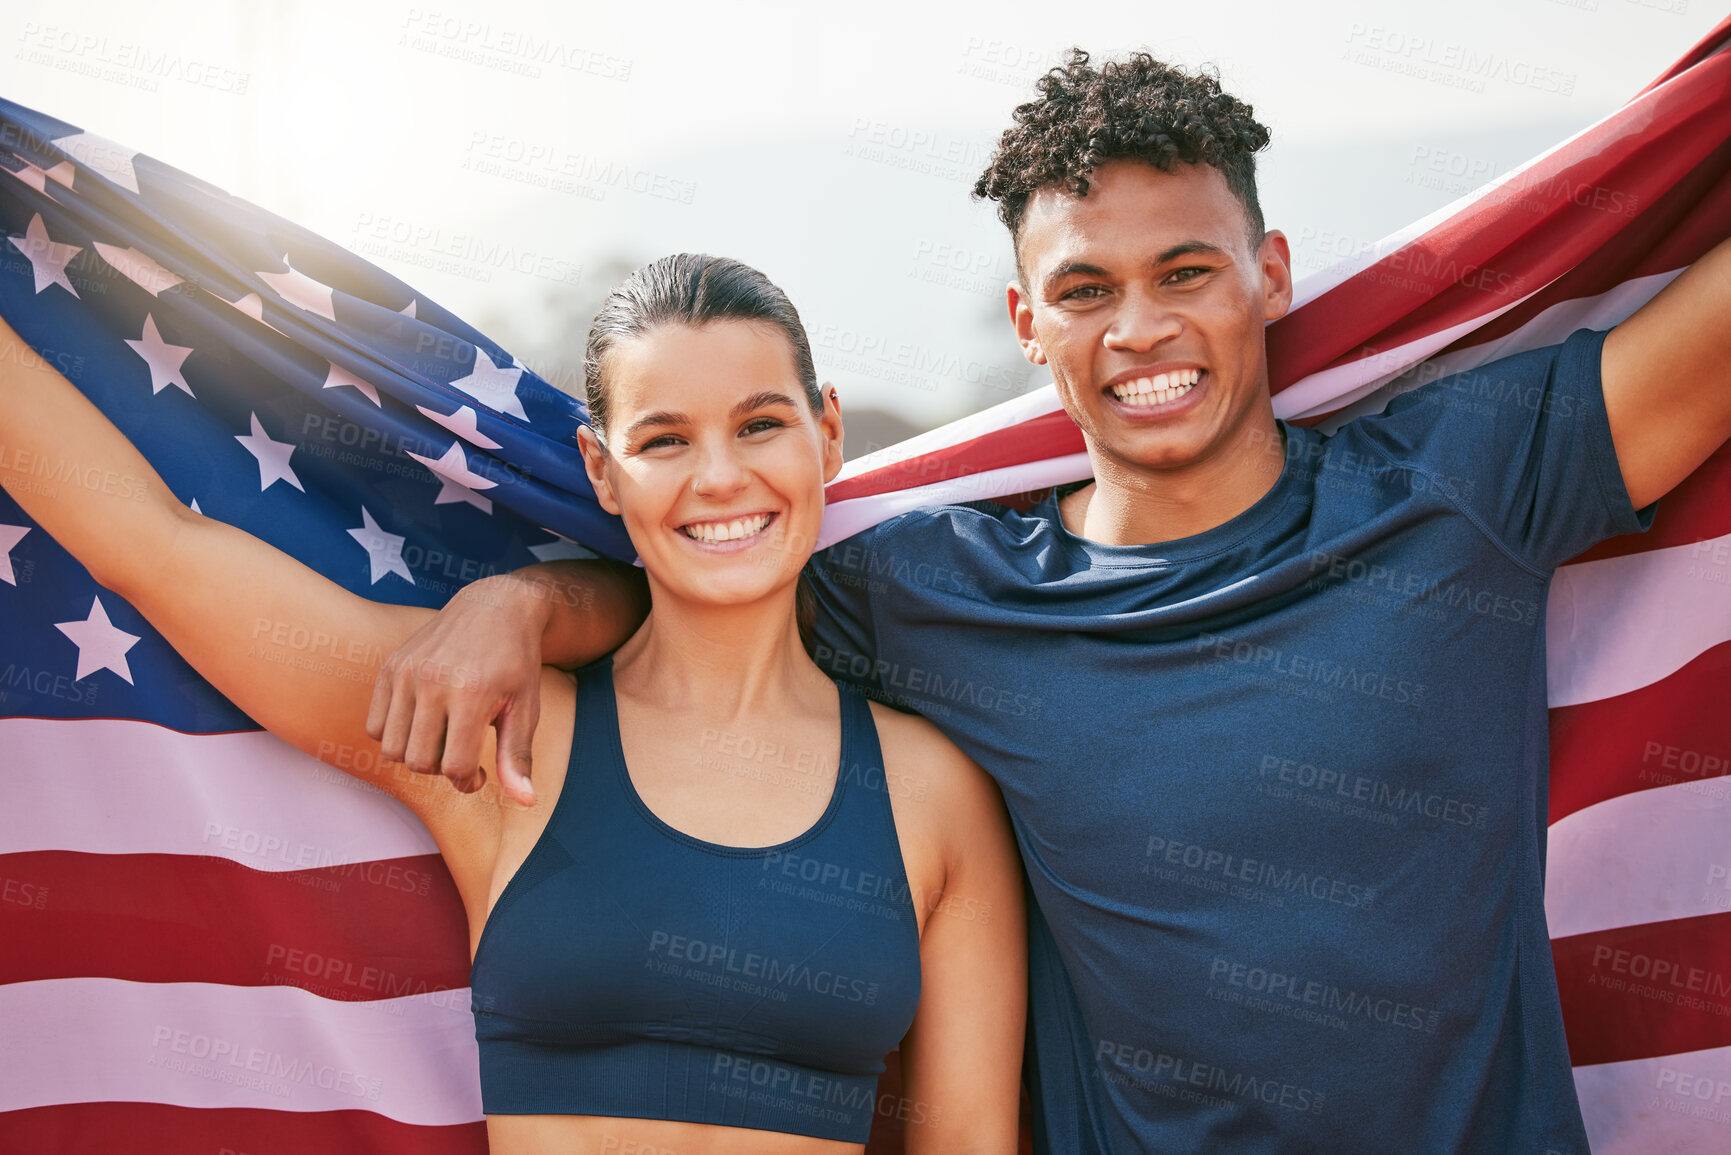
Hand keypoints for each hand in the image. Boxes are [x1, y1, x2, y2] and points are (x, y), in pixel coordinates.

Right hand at [366, 573, 550, 805]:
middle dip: (442, 769)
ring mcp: (406, 672)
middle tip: (461, 753)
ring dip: (416, 754)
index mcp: (472, 694)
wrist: (495, 608)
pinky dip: (394, 735)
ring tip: (441, 738)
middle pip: (419, 762)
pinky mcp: (389, 666)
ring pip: (392, 748)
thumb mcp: (525, 709)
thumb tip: (525, 802)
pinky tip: (422, 722)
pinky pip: (374, 725)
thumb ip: (517, 757)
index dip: (469, 781)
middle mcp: (433, 682)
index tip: (481, 773)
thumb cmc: (515, 664)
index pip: (455, 767)